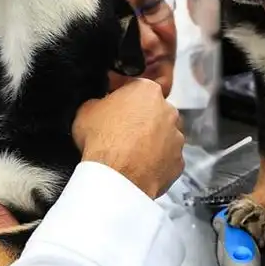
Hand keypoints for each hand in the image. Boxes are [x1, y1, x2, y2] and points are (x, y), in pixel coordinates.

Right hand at [73, 78, 184, 198]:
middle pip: (154, 111)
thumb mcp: (85, 110)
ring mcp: (177, 137)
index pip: (136, 89)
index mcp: (147, 90)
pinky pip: (168, 159)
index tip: (114, 111)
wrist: (117, 176)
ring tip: (130, 154)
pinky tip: (139, 168)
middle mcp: (168, 110)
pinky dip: (157, 163)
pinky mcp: (179, 161)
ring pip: (164, 136)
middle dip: (141, 121)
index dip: (123, 100)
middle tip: (121, 134)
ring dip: (151, 142)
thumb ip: (97, 102)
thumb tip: (98, 106)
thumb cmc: (103, 140)